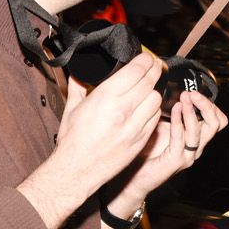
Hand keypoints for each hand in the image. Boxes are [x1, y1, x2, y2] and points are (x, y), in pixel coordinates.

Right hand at [19, 53, 162, 228]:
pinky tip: (147, 108)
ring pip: (156, 100)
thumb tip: (79, 73)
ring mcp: (134, 127)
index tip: (146, 57)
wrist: (77, 170)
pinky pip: (155, 119)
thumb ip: (78, 86)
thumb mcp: (72, 108)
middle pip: (150, 82)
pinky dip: (153, 110)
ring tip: (149, 89)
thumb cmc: (73, 141)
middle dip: (154, 70)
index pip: (136, 71)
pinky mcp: (140, 140)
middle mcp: (122, 110)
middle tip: (153, 66)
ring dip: (154, 91)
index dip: (145, 60)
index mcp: (105, 98)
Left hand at [112, 89, 227, 208]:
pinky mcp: (176, 161)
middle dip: (206, 105)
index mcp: (195, 138)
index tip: (195, 91)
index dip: (210, 104)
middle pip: (216, 123)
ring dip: (192, 111)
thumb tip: (169, 89)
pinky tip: (174, 110)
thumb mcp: (161, 125)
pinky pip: (181, 138)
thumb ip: (170, 111)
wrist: (136, 176)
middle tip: (191, 93)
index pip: (217, 119)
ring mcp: (188, 155)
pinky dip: (179, 121)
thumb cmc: (147, 151)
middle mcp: (196, 147)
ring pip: (201, 130)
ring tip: (183, 98)